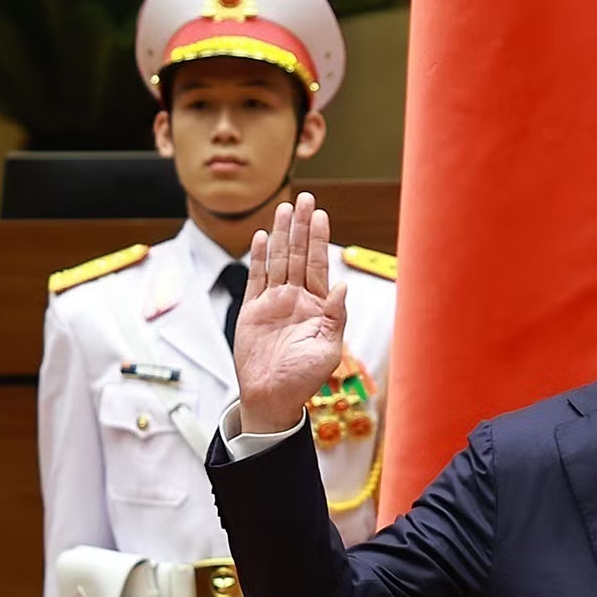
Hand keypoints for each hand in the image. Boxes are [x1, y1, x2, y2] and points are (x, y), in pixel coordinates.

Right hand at [236, 192, 348, 432]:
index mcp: (317, 307)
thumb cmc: (303, 378)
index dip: (319, 239)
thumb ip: (335, 317)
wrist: (271, 398)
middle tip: (304, 198)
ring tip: (284, 208)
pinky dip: (258, 258)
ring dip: (281, 234)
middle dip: (301, 226)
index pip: (318, 265)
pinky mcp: (252, 310)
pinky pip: (255, 279)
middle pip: (298, 254)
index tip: (320, 214)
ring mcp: (273, 302)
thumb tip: (344, 286)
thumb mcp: (328, 349)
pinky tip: (261, 238)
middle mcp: (296, 299)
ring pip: (278, 260)